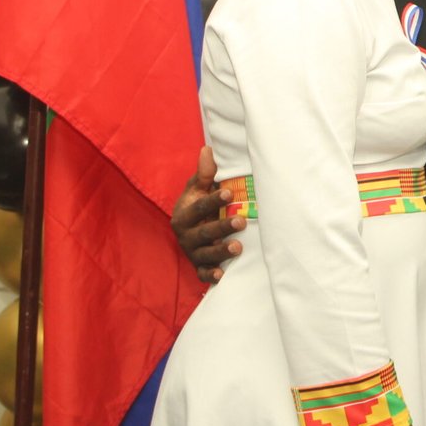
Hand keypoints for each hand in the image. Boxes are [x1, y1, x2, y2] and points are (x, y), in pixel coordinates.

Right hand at [170, 145, 239, 282]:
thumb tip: (208, 150)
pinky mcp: (199, 265)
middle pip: (204, 232)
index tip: (230, 193)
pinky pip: (203, 273)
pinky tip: (222, 275)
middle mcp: (186, 234)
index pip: (199, 206)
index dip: (213, 200)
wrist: (190, 228)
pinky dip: (211, 275)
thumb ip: (205, 173)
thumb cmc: (198, 204)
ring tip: (238, 247)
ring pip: (205, 254)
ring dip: (221, 252)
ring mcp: (192, 251)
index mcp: (184, 213)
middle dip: (222, 227)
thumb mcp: (198, 188)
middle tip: (241, 220)